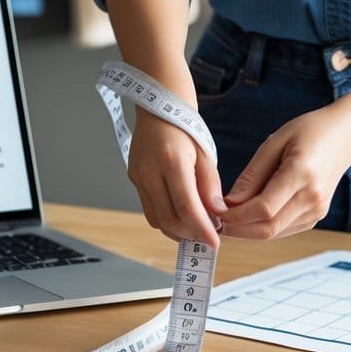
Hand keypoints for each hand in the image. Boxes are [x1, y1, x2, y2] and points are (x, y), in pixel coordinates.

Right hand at [128, 110, 225, 246]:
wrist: (158, 108)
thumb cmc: (185, 129)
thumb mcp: (205, 154)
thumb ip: (210, 187)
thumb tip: (216, 216)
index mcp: (171, 162)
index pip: (187, 207)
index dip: (201, 229)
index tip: (215, 243)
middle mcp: (150, 172)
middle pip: (169, 219)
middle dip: (190, 234)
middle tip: (208, 236)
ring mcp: (138, 177)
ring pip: (156, 220)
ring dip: (177, 231)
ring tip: (196, 229)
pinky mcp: (134, 180)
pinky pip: (150, 210)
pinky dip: (167, 220)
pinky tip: (182, 218)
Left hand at [219, 108, 350, 239]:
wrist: (346, 135)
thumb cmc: (308, 131)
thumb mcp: (275, 142)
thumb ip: (252, 175)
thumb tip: (229, 202)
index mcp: (301, 174)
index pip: (262, 208)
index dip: (235, 215)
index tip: (214, 209)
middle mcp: (313, 197)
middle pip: (267, 228)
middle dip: (237, 229)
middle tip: (214, 221)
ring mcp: (317, 210)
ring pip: (274, 233)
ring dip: (247, 231)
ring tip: (226, 218)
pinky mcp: (316, 216)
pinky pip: (283, 230)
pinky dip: (262, 227)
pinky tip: (248, 216)